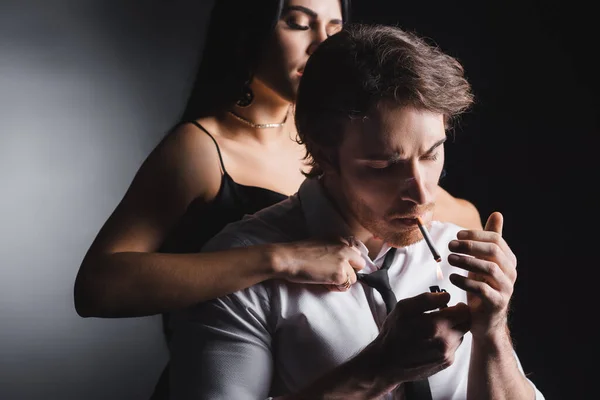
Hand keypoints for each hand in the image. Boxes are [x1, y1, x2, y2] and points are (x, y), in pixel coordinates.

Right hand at [275, 239, 365, 290]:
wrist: (288, 258)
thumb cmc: (297, 252)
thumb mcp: (319, 242)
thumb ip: (332, 248)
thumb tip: (338, 260)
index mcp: (339, 239)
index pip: (356, 252)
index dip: (348, 262)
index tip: (339, 266)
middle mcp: (344, 248)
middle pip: (360, 264)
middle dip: (350, 271)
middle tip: (335, 274)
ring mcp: (343, 262)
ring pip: (353, 278)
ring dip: (342, 281)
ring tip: (326, 280)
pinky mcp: (339, 275)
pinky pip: (344, 286)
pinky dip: (335, 287)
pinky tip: (324, 283)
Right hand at [369, 292, 470, 382]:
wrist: (387, 362)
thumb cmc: (394, 333)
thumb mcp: (403, 308)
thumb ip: (426, 299)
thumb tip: (446, 296)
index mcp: (436, 325)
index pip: (463, 311)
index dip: (457, 305)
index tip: (447, 305)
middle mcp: (445, 341)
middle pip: (466, 323)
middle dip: (458, 316)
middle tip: (443, 314)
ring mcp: (447, 353)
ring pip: (461, 335)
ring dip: (453, 329)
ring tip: (435, 328)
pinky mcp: (446, 362)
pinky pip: (454, 347)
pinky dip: (447, 341)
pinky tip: (432, 340)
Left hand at [448, 212, 517, 338]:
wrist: (485, 319)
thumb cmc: (483, 285)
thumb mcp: (484, 261)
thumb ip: (489, 240)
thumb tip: (497, 213)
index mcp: (508, 260)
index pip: (496, 240)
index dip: (476, 235)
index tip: (457, 235)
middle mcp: (511, 273)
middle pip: (494, 252)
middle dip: (470, 246)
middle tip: (450, 245)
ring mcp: (506, 289)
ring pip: (489, 269)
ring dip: (466, 261)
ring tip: (448, 259)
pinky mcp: (497, 304)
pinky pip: (483, 290)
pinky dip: (466, 282)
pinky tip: (452, 278)